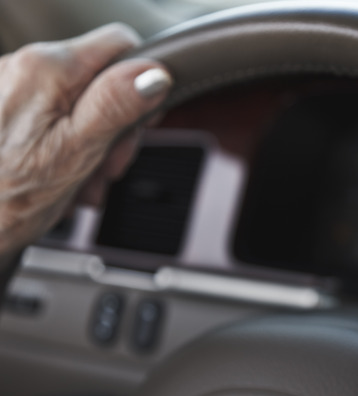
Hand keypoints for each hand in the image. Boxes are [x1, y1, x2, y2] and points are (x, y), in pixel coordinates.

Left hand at [0, 23, 171, 252]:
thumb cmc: (3, 200)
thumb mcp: (73, 153)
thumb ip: (114, 106)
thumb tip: (153, 74)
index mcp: (47, 70)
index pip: (121, 45)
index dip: (142, 84)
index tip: (140, 123)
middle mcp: (22, 67)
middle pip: (101, 78)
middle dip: (115, 126)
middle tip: (106, 167)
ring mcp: (9, 88)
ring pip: (79, 102)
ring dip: (93, 144)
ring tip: (80, 182)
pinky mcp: (4, 109)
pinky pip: (52, 117)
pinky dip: (65, 146)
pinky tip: (60, 178)